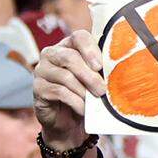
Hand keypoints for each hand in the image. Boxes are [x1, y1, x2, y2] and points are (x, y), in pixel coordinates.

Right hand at [33, 30, 105, 150]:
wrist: (69, 121)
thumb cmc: (85, 95)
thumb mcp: (96, 80)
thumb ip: (102, 69)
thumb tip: (119, 66)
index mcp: (68, 46)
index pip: (79, 37)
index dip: (90, 49)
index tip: (100, 66)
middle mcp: (52, 54)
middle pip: (70, 57)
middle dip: (89, 75)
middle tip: (102, 90)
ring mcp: (42, 70)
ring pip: (65, 76)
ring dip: (83, 91)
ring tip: (94, 102)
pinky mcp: (38, 88)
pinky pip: (58, 92)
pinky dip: (75, 101)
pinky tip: (83, 109)